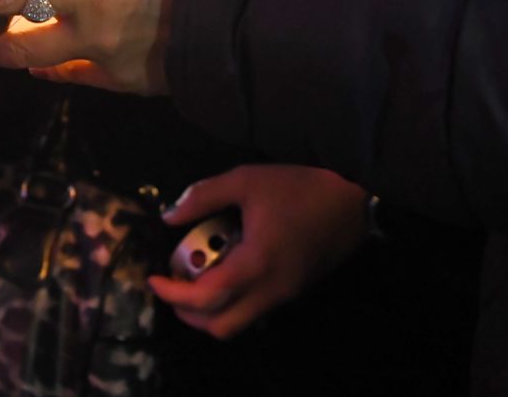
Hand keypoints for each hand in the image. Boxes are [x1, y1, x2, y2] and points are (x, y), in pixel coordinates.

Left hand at [150, 165, 368, 338]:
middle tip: (173, 288)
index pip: (206, 297)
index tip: (154, 280)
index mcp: (255, 263)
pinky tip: (226, 272)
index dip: (174, 295)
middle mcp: (271, 289)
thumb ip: (204, 196)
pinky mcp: (296, 291)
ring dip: (212, 311)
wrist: (353, 198)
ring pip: (240, 323)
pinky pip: (257, 310)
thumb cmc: (298, 186)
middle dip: (189, 315)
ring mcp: (286, 295)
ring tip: (196, 279)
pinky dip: (234, 302)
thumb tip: (169, 215)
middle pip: (221, 326)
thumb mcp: (246, 180)